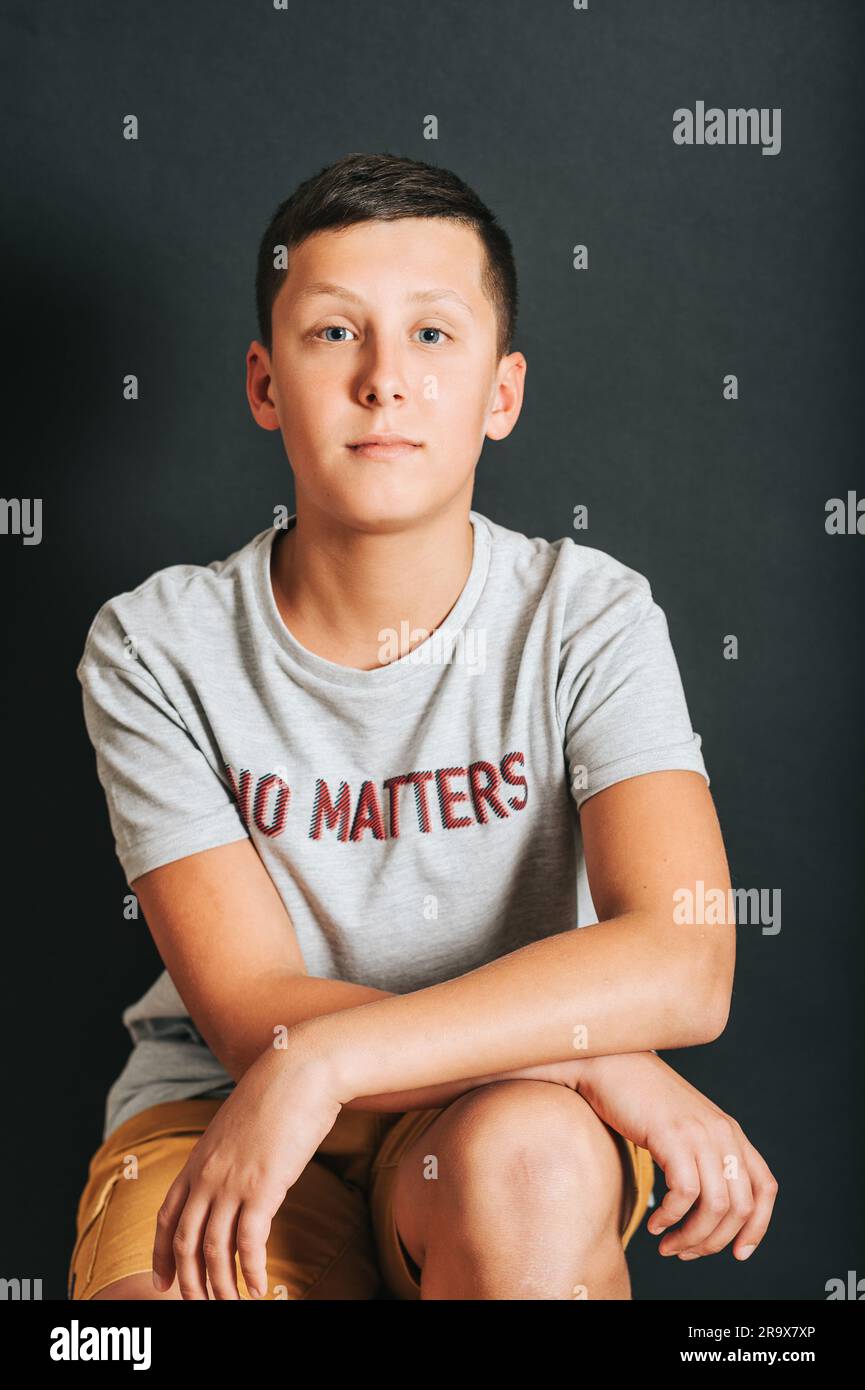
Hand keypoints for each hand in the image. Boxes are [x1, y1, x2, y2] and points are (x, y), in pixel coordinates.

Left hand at [152, 1039, 341, 1298]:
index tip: (163, 1281)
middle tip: (197, 1304)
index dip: (161, 1253)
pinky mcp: (263, 1187)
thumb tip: (237, 1171)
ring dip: (220, 1285)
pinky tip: (260, 1287)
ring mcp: (232, 1181)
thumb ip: (229, 1152)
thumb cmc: (279, 1092)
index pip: (167, 1216)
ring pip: (214, 1249)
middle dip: (188, 1280)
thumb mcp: (239, 1123)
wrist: (300, 1069)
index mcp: (199, 1158)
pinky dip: (251, 1271)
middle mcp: (208, 1174)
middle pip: (185, 1241)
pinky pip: (249, 1243)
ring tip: (230, 1304)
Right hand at [575, 1051, 777, 1261]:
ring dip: (691, 1237)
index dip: (758, 1226)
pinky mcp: (672, 1136)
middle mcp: (722, 1132)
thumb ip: (700, 1155)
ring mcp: (699, 1133)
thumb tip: (705, 1208)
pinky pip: (684, 1194)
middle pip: (741, 1207)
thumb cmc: (639, 1099)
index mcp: (730, 1131)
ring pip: (715, 1207)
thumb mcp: (683, 1127)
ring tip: (668, 1245)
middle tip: (685, 1253)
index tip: (738, 1253)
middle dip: (714, 1241)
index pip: (765, 1187)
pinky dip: (670, 1218)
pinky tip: (654, 1225)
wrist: (609, 1064)